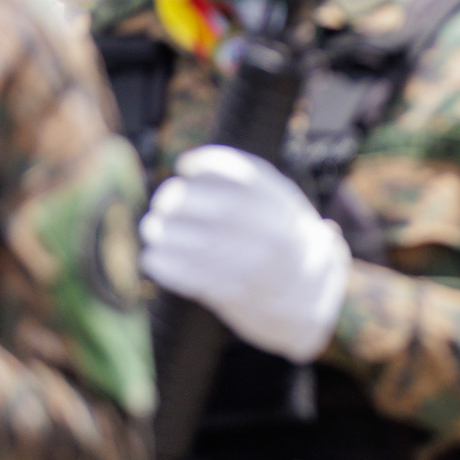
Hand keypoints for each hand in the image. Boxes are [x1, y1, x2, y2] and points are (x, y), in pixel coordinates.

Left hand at [140, 145, 351, 362]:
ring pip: (201, 245)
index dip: (208, 163)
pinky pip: (192, 278)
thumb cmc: (279, 238)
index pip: (246, 173)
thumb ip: (243, 183)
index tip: (185, 165)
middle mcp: (273, 232)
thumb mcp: (278, 202)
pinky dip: (165, 265)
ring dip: (166, 233)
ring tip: (154, 229)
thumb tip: (191, 166)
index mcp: (283, 204)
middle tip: (163, 203)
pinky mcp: (235, 294)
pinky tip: (154, 257)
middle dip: (181, 200)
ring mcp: (256, 265)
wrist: (305, 295)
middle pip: (220, 209)